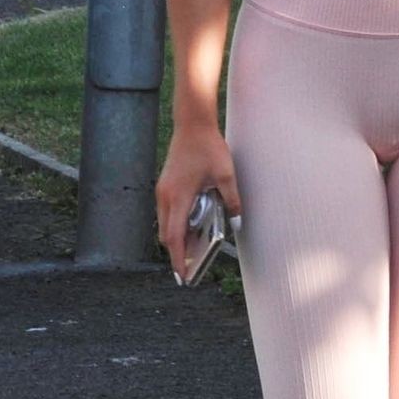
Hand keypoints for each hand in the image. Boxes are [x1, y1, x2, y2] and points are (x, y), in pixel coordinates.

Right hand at [156, 122, 241, 282]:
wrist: (192, 124)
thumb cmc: (209, 147)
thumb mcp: (226, 175)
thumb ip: (232, 200)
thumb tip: (237, 222)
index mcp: (178, 197)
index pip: (175, 237)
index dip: (178, 259)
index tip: (184, 275)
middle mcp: (165, 197)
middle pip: (167, 235)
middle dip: (177, 254)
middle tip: (191, 269)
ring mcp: (162, 191)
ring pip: (165, 224)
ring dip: (175, 240)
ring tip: (192, 253)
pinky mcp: (164, 186)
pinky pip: (167, 213)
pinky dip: (175, 226)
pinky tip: (190, 228)